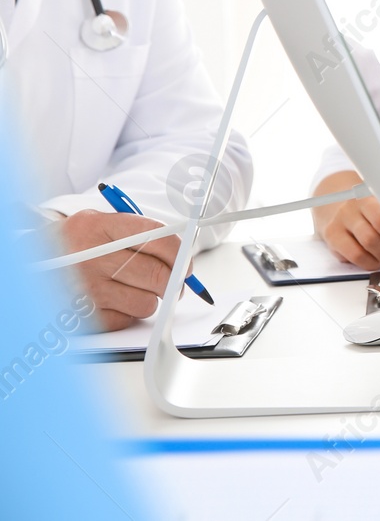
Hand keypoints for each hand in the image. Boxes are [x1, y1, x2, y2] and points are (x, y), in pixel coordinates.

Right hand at [48, 210, 179, 330]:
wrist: (29, 262)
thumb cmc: (76, 244)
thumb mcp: (100, 223)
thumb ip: (139, 233)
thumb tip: (183, 254)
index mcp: (98, 226)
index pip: (157, 237)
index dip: (179, 252)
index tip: (186, 262)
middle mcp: (90, 257)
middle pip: (156, 274)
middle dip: (172, 281)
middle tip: (173, 282)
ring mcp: (85, 288)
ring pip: (146, 302)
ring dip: (149, 298)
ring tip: (132, 288)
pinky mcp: (81, 315)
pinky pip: (127, 320)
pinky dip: (128, 313)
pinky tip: (114, 300)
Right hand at [312, 171, 379, 269]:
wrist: (332, 205)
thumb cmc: (365, 209)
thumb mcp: (379, 203)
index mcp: (370, 194)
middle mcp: (354, 205)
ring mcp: (340, 220)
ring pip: (369, 243)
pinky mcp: (332, 236)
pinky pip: (355, 255)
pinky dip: (369, 262)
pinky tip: (374, 261)